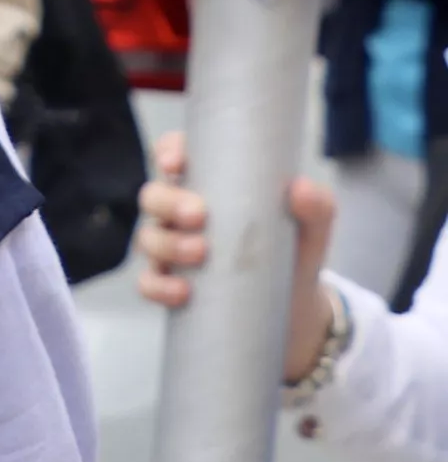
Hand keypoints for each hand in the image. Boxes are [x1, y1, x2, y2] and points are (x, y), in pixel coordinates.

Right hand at [133, 129, 342, 386]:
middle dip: (168, 202)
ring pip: (146, 238)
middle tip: (199, 216)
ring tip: (200, 253)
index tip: (178, 163)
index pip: (173, 155)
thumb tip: (300, 188)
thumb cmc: (295, 251)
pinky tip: (182, 291)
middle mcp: (180, 213)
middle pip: (152, 196)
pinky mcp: (170, 284)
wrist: (297, 308)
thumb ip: (316, 205)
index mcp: (208, 185)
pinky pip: (147, 282)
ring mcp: (171, 249)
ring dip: (166, 243)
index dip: (167, 152)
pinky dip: (158, 285)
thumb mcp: (313, 227)